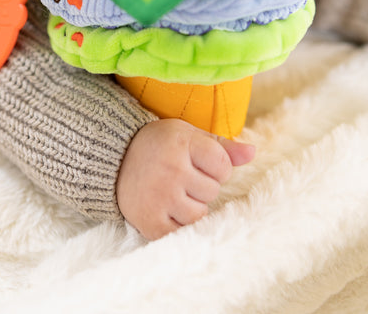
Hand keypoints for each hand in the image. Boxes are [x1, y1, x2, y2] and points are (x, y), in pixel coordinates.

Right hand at [116, 119, 255, 239]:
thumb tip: (253, 153)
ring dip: (191, 206)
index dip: (216, 167)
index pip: (223, 166)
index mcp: (182, 143)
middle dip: (201, 186)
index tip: (198, 162)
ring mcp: (160, 197)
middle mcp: (172, 169)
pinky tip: (166, 206)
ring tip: (172, 190)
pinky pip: (182, 231)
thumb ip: (222, 145)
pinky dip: (177, 222)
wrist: (114, 158)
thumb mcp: (188, 135)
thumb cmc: (159, 145)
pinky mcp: (150, 221)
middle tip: (179, 175)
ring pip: (199, 214)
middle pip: (212, 192)